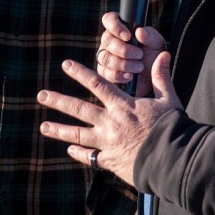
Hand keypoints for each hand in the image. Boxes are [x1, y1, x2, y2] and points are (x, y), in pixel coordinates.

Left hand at [38, 52, 181, 184]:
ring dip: (59, 130)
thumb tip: (162, 54)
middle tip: (41, 95)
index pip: (97, 83)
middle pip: (79, 108)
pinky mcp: (110, 161)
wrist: (172, 160)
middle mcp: (110, 123)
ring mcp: (107, 143)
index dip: (80, 72)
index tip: (65, 64)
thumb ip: (161, 77)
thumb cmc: (172, 128)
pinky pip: (90, 157)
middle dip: (58, 100)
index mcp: (123, 105)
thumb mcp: (168, 99)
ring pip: (77, 135)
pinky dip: (79, 152)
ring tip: (43, 127)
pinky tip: (69, 149)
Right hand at [95, 11, 167, 96]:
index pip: (109, 19)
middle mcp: (110, 40)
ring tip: (139, 67)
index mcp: (121, 28)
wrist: (154, 76)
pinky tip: (130, 76)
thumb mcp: (156, 43)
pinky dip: (118, 75)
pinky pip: (105, 73)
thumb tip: (139, 31)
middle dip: (123, 49)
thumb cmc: (153, 55)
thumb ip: (149, 36)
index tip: (128, 36)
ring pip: (105, 57)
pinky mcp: (105, 72)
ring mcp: (105, 56)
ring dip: (123, 63)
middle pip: (106, 40)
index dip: (115, 26)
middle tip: (139, 55)